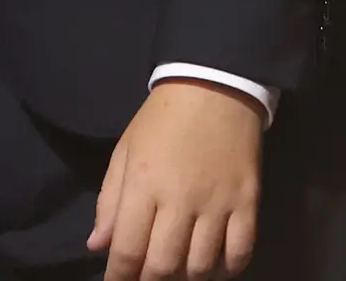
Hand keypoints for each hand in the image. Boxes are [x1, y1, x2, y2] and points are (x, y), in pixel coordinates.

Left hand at [89, 77, 263, 278]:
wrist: (215, 84)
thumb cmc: (163, 119)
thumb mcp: (125, 150)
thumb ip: (109, 201)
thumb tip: (97, 246)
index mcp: (144, 184)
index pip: (127, 250)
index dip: (119, 278)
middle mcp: (180, 198)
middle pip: (163, 266)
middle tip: (148, 279)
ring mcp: (218, 201)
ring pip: (201, 266)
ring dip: (187, 278)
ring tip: (180, 271)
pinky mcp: (248, 200)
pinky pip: (241, 251)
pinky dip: (228, 268)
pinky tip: (215, 265)